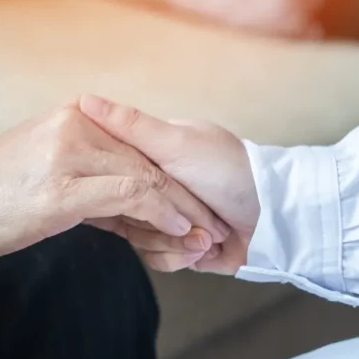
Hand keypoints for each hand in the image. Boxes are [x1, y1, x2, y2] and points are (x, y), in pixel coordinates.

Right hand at [0, 100, 229, 259]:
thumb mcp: (45, 178)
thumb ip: (86, 181)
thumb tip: (123, 207)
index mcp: (75, 120)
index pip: (139, 151)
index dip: (173, 182)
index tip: (197, 209)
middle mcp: (76, 126)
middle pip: (150, 162)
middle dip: (186, 199)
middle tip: (213, 227)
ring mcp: (69, 153)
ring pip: (146, 177)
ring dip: (180, 211)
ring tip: (202, 238)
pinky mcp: (62, 186)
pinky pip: (129, 195)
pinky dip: (159, 214)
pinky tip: (176, 232)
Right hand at [79, 95, 259, 273]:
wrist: (275, 219)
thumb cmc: (229, 171)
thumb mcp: (175, 142)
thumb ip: (130, 126)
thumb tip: (83, 99)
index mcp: (154, 156)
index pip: (113, 172)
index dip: (113, 186)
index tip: (124, 194)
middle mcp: (160, 186)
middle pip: (123, 211)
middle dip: (149, 223)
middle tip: (178, 221)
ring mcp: (172, 217)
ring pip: (139, 239)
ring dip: (171, 243)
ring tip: (201, 237)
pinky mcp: (183, 246)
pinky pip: (160, 259)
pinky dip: (181, 258)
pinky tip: (203, 251)